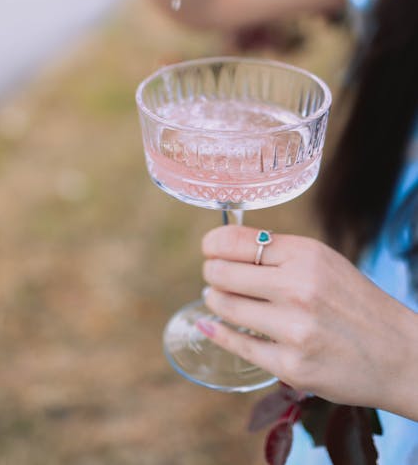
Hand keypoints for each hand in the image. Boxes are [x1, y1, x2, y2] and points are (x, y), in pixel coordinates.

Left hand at [200, 225, 417, 415]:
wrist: (399, 354)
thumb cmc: (355, 303)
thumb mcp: (324, 262)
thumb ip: (279, 252)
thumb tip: (225, 246)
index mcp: (306, 255)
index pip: (236, 240)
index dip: (213, 244)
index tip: (209, 249)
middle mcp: (298, 287)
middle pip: (222, 273)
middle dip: (211, 273)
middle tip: (213, 276)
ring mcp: (294, 329)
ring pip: (225, 307)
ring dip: (215, 301)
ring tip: (217, 299)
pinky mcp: (291, 365)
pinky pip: (238, 344)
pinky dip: (218, 332)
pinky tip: (211, 325)